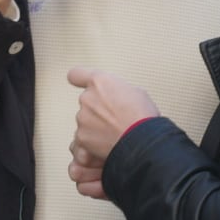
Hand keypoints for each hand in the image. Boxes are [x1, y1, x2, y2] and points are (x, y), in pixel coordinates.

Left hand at [67, 66, 160, 195]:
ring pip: (85, 122)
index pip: (77, 75)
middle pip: (86, 103)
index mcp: (100, 82)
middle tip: (115, 118)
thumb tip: (117, 97)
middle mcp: (87, 98)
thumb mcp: (136, 92)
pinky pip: (84, 140)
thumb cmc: (143, 117)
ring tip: (116, 133)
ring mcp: (82, 118)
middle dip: (97, 110)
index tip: (80, 83)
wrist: (142, 141)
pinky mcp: (82, 138)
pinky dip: (93, 144)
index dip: (79, 79)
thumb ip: (118, 91)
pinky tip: (108, 145)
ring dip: (96, 127)